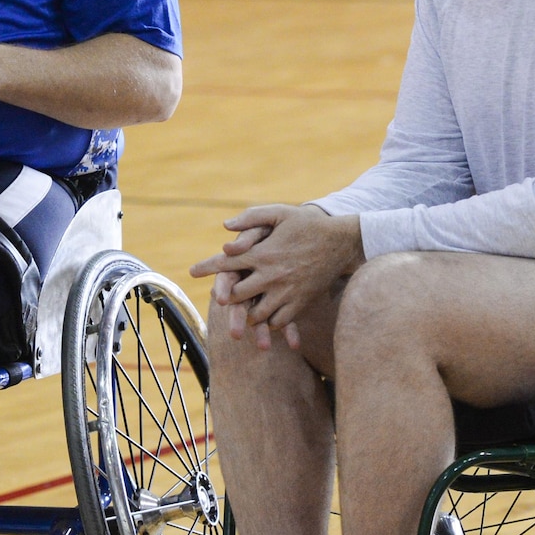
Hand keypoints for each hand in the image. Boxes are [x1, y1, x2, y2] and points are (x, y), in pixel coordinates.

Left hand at [190, 204, 362, 336]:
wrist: (342, 242)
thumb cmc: (308, 224)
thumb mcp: (280, 213)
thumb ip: (251, 218)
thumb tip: (225, 227)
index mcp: (262, 253)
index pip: (226, 263)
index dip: (206, 267)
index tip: (192, 271)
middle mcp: (271, 275)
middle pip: (237, 295)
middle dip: (226, 297)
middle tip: (223, 296)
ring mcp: (286, 292)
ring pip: (256, 314)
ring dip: (247, 313)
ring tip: (245, 309)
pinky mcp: (300, 303)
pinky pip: (279, 321)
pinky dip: (270, 322)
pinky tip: (267, 316)